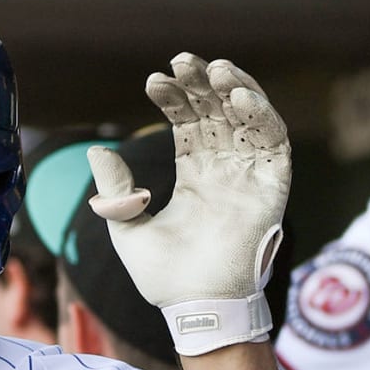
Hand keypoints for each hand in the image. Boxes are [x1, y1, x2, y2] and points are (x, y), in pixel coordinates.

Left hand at [87, 53, 288, 306]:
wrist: (196, 307)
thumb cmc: (164, 278)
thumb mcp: (128, 227)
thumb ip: (115, 190)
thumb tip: (96, 151)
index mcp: (195, 176)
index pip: (189, 123)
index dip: (175, 98)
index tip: (154, 81)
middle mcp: (225, 170)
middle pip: (217, 112)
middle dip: (201, 84)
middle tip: (182, 61)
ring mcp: (250, 176)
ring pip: (248, 118)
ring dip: (234, 88)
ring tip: (212, 69)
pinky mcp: (273, 185)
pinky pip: (273, 140)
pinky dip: (260, 114)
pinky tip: (236, 97)